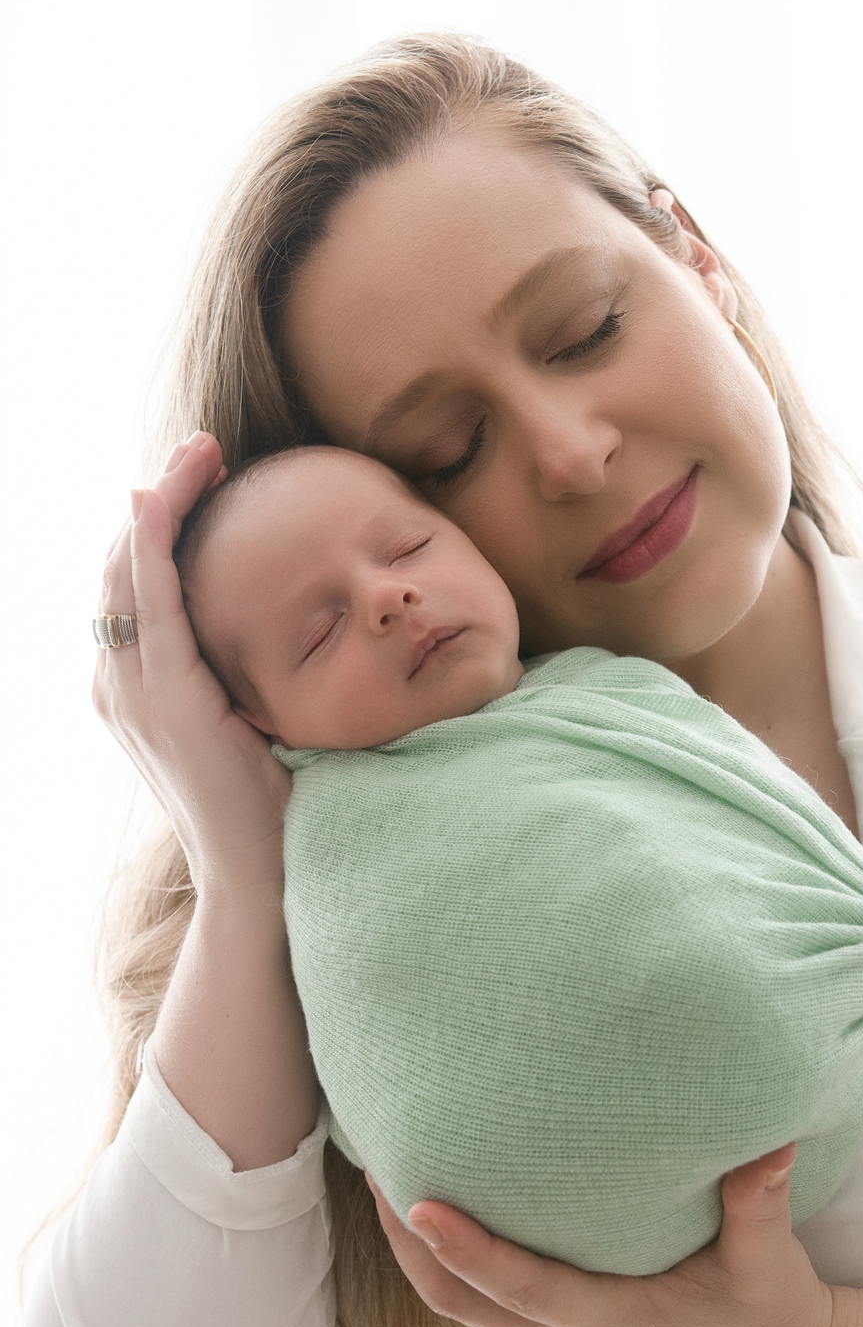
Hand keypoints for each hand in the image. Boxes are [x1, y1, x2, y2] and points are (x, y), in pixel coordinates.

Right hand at [93, 433, 292, 892]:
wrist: (256, 876)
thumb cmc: (264, 806)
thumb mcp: (246, 725)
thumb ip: (239, 678)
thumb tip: (278, 632)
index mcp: (137, 689)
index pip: (137, 585)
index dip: (161, 525)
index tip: (204, 479)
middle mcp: (120, 686)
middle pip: (122, 566)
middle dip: (160, 499)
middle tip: (205, 449)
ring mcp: (133, 693)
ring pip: (128, 572)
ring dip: (160, 504)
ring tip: (199, 454)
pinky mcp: (164, 699)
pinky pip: (150, 604)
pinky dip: (153, 546)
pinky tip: (164, 499)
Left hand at [368, 1143, 845, 1326]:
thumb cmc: (768, 1309)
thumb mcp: (769, 1260)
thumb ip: (761, 1202)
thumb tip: (770, 1145)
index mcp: (610, 1319)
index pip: (520, 1286)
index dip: (467, 1249)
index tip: (420, 1203)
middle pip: (459, 1300)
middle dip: (408, 1245)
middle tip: (376, 1169)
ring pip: (461, 1301)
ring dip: (416, 1249)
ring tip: (386, 1174)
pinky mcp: (559, 1321)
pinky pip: (483, 1292)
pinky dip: (449, 1252)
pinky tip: (441, 1197)